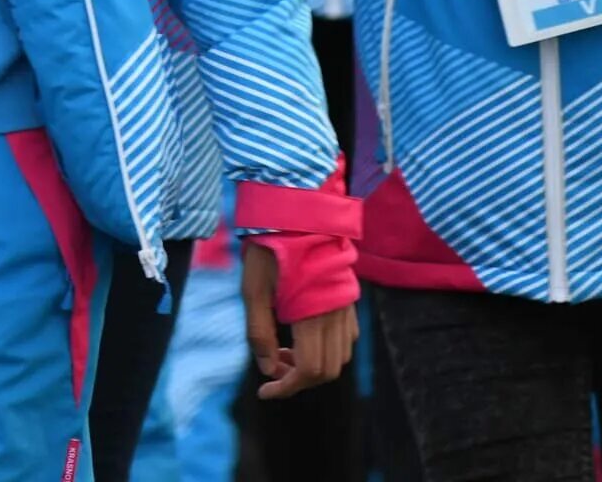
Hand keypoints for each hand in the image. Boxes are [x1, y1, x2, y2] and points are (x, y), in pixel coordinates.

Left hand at [239, 240, 357, 399]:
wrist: (299, 210)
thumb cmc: (270, 246)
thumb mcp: (253, 289)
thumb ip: (259, 332)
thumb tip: (266, 369)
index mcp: (312, 313)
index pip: (309, 370)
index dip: (287, 387)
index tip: (265, 391)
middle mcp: (336, 314)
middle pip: (327, 370)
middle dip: (298, 379)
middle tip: (272, 367)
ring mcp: (346, 306)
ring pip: (339, 356)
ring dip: (313, 365)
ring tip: (284, 350)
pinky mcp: (348, 298)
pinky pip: (346, 338)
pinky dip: (326, 349)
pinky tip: (302, 335)